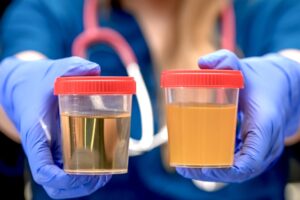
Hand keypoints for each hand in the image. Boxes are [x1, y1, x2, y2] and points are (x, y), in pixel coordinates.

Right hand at [0, 56, 110, 198]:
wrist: (24, 87)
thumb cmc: (37, 82)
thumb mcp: (51, 71)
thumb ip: (71, 68)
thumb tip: (93, 69)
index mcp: (36, 133)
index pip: (41, 168)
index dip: (58, 179)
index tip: (77, 176)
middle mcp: (43, 148)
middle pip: (55, 184)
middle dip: (79, 186)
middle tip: (103, 176)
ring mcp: (50, 151)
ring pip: (62, 183)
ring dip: (84, 185)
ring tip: (106, 176)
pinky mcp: (59, 149)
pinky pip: (69, 170)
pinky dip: (84, 176)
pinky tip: (103, 169)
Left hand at [177, 50, 299, 182]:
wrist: (284, 88)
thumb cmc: (262, 80)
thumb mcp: (244, 68)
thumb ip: (225, 60)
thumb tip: (202, 63)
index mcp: (264, 125)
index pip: (250, 159)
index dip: (227, 170)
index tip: (204, 168)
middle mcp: (267, 143)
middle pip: (241, 170)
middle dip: (212, 174)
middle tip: (186, 168)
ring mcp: (264, 149)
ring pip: (240, 170)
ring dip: (214, 173)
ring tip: (187, 168)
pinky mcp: (257, 149)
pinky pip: (241, 163)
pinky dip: (222, 165)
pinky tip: (200, 162)